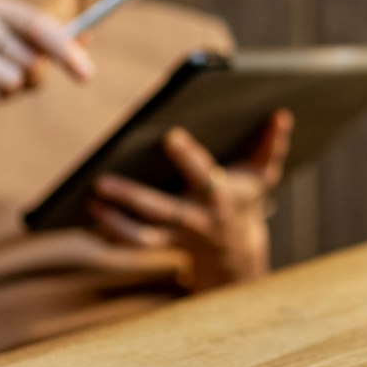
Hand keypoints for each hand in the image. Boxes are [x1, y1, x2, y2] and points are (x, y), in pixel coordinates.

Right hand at [0, 0, 93, 146]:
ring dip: (12, 89)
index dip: (63, 49)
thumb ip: (62, 43)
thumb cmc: (5, 69)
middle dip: (37, 75)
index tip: (87, 75)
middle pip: (24, 53)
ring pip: (6, 78)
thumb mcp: (37, 54)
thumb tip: (87, 33)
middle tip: (28, 81)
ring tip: (1, 86)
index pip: (36, 23)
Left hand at [88, 111, 293, 291]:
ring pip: (142, 238)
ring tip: (90, 201)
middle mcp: (197, 219)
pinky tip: (86, 219)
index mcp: (220, 198)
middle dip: (131, 198)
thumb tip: (280, 115)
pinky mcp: (161, 246)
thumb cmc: (244, 198)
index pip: (203, 175)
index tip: (170, 135)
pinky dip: (108, 235)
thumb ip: (271, 145)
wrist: (236, 252)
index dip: (188, 157)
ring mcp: (177, 237)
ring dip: (114, 222)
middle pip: (162, 211)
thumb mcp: (263, 175)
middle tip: (99, 181)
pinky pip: (132, 246)